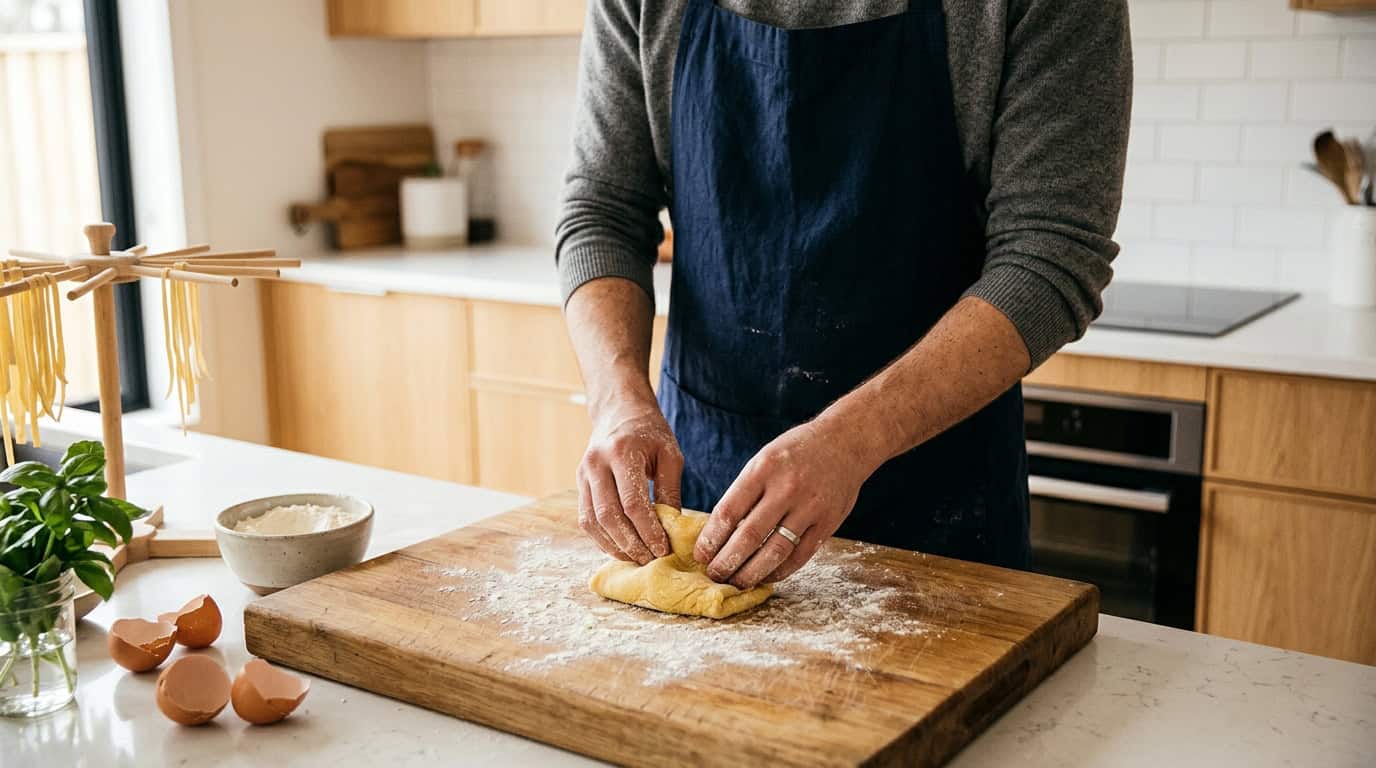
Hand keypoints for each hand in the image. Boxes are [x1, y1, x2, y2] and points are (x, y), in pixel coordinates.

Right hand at [577, 399, 682, 564]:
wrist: (619, 411)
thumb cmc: (650, 433)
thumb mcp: (669, 455)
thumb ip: (669, 491)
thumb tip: (672, 530)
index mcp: (622, 453)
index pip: (633, 502)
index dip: (648, 530)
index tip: (663, 549)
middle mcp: (597, 464)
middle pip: (609, 516)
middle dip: (631, 543)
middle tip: (650, 560)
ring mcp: (583, 474)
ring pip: (593, 521)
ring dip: (614, 545)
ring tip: (636, 558)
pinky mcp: (579, 483)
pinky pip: (586, 519)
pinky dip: (602, 538)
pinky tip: (620, 547)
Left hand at [694, 419, 877, 588]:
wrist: (845, 443)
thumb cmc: (796, 452)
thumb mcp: (764, 460)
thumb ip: (744, 492)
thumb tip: (718, 532)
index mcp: (763, 469)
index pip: (728, 511)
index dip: (711, 539)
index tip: (700, 555)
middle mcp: (786, 488)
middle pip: (749, 536)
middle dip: (726, 562)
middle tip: (714, 575)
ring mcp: (810, 507)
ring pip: (774, 551)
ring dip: (751, 572)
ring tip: (736, 582)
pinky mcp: (828, 523)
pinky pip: (800, 555)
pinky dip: (780, 571)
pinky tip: (766, 576)